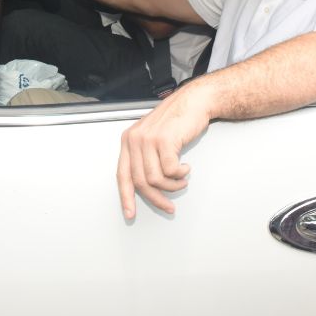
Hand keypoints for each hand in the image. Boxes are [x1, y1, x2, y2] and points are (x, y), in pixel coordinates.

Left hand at [116, 82, 213, 218]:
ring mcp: (148, 139)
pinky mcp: (164, 140)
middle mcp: (134, 139)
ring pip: (155, 179)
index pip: (122, 175)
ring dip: (172, 186)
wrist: (193, 101)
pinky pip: (170, 170)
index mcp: (128, 140)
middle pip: (140, 181)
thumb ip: (146, 158)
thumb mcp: (153, 137)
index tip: (130, 213)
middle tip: (169, 206)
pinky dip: (180, 174)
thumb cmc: (176, 120)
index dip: (126, 197)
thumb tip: (147, 187)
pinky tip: (186, 167)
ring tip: (181, 180)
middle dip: (156, 198)